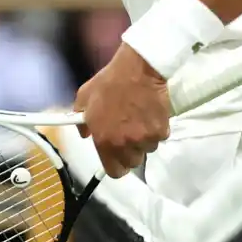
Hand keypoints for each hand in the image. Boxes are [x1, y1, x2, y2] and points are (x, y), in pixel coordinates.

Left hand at [73, 42, 170, 177]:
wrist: (138, 70)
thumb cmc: (109, 82)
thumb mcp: (84, 98)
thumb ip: (80, 121)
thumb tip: (84, 135)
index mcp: (104, 139)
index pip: (114, 171)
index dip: (115, 166)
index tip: (116, 158)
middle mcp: (125, 144)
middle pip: (132, 162)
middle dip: (129, 152)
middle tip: (127, 135)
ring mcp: (145, 138)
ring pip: (146, 149)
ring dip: (142, 140)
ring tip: (138, 120)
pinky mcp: (161, 131)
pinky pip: (158, 138)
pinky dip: (155, 130)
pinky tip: (149, 115)